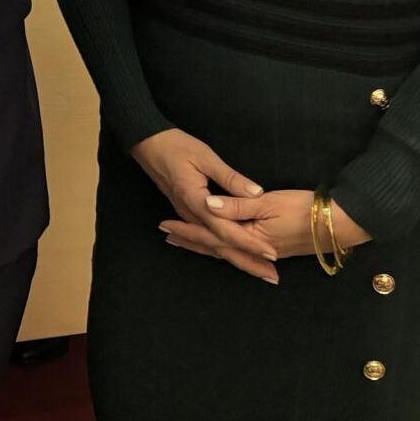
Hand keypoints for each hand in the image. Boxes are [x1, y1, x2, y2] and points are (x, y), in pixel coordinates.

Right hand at [128, 128, 275, 278]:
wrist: (146, 143)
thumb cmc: (175, 146)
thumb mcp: (205, 157)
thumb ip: (230, 177)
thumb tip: (257, 193)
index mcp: (196, 201)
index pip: (226, 229)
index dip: (249, 243)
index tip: (271, 253)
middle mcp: (190, 214)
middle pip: (220, 245)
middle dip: (247, 262)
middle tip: (272, 277)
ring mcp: (186, 215)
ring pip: (213, 244)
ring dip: (237, 258)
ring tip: (259, 271)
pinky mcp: (186, 212)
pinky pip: (206, 237)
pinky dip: (222, 249)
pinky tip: (232, 256)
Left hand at [163, 189, 371, 280]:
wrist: (341, 221)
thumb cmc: (305, 207)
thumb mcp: (268, 201)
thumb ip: (237, 204)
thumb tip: (208, 205)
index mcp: (250, 237)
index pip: (211, 234)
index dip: (187, 229)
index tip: (165, 225)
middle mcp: (255, 249)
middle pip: (216, 246)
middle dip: (192, 241)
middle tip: (167, 237)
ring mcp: (265, 250)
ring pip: (228, 250)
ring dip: (206, 246)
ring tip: (185, 242)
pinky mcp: (273, 248)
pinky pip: (241, 251)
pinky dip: (226, 249)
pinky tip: (220, 247)